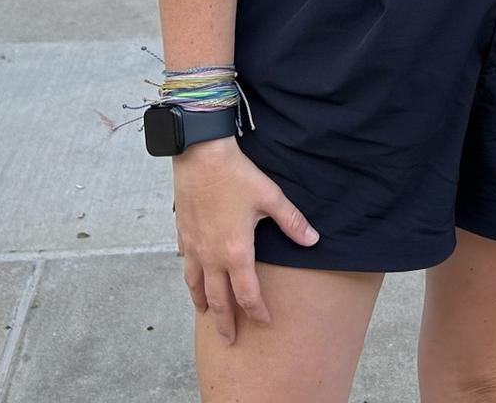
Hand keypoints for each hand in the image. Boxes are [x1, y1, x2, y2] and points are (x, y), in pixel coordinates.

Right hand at [174, 137, 317, 343]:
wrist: (200, 154)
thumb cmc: (236, 174)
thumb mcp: (271, 197)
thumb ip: (292, 222)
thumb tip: (313, 241)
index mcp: (235, 252)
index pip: (247, 294)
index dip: (257, 311)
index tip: (264, 321)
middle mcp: (211, 256)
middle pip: (217, 299)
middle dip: (224, 322)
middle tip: (228, 339)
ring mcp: (193, 246)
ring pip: (195, 285)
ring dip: (202, 303)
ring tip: (206, 315)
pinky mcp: (182, 233)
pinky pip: (185, 263)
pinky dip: (190, 276)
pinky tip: (193, 276)